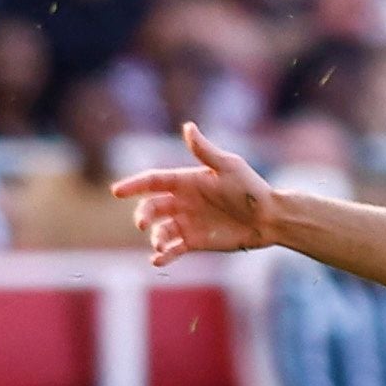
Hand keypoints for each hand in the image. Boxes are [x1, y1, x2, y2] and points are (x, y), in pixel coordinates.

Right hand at [109, 123, 276, 267]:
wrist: (269, 218)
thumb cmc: (251, 188)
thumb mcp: (228, 166)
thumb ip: (204, 151)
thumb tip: (187, 126)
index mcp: (187, 181)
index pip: (153, 181)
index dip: (134, 185)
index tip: (116, 192)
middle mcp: (184, 201)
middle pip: (152, 207)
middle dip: (142, 215)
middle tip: (143, 223)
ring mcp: (188, 222)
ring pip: (160, 230)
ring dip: (155, 237)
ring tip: (160, 245)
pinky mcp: (195, 241)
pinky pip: (173, 249)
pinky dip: (163, 255)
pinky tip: (158, 259)